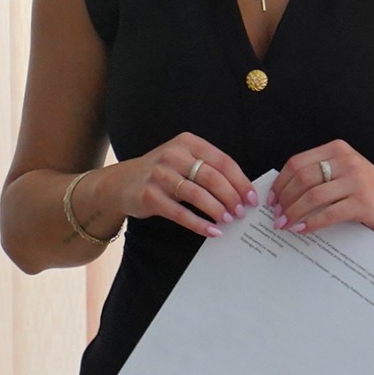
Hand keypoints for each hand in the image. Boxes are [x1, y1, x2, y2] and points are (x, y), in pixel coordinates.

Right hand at [82, 133, 257, 239]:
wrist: (121, 183)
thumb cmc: (162, 173)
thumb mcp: (183, 160)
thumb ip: (209, 169)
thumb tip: (243, 191)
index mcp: (187, 142)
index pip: (222, 161)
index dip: (240, 181)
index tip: (252, 198)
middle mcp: (173, 154)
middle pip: (211, 177)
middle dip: (231, 196)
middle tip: (241, 212)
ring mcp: (159, 175)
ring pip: (197, 194)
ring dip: (217, 209)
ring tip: (229, 220)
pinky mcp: (149, 195)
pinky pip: (180, 213)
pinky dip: (199, 224)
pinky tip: (211, 231)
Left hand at [265, 140, 373, 237]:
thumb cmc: (368, 189)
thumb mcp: (344, 172)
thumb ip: (319, 174)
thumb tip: (281, 191)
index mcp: (337, 149)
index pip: (297, 163)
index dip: (280, 183)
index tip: (271, 199)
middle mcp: (346, 161)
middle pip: (302, 179)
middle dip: (284, 199)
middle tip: (276, 215)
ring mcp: (356, 181)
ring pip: (312, 196)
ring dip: (293, 213)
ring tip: (284, 224)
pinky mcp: (363, 203)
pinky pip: (328, 213)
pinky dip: (311, 223)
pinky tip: (302, 229)